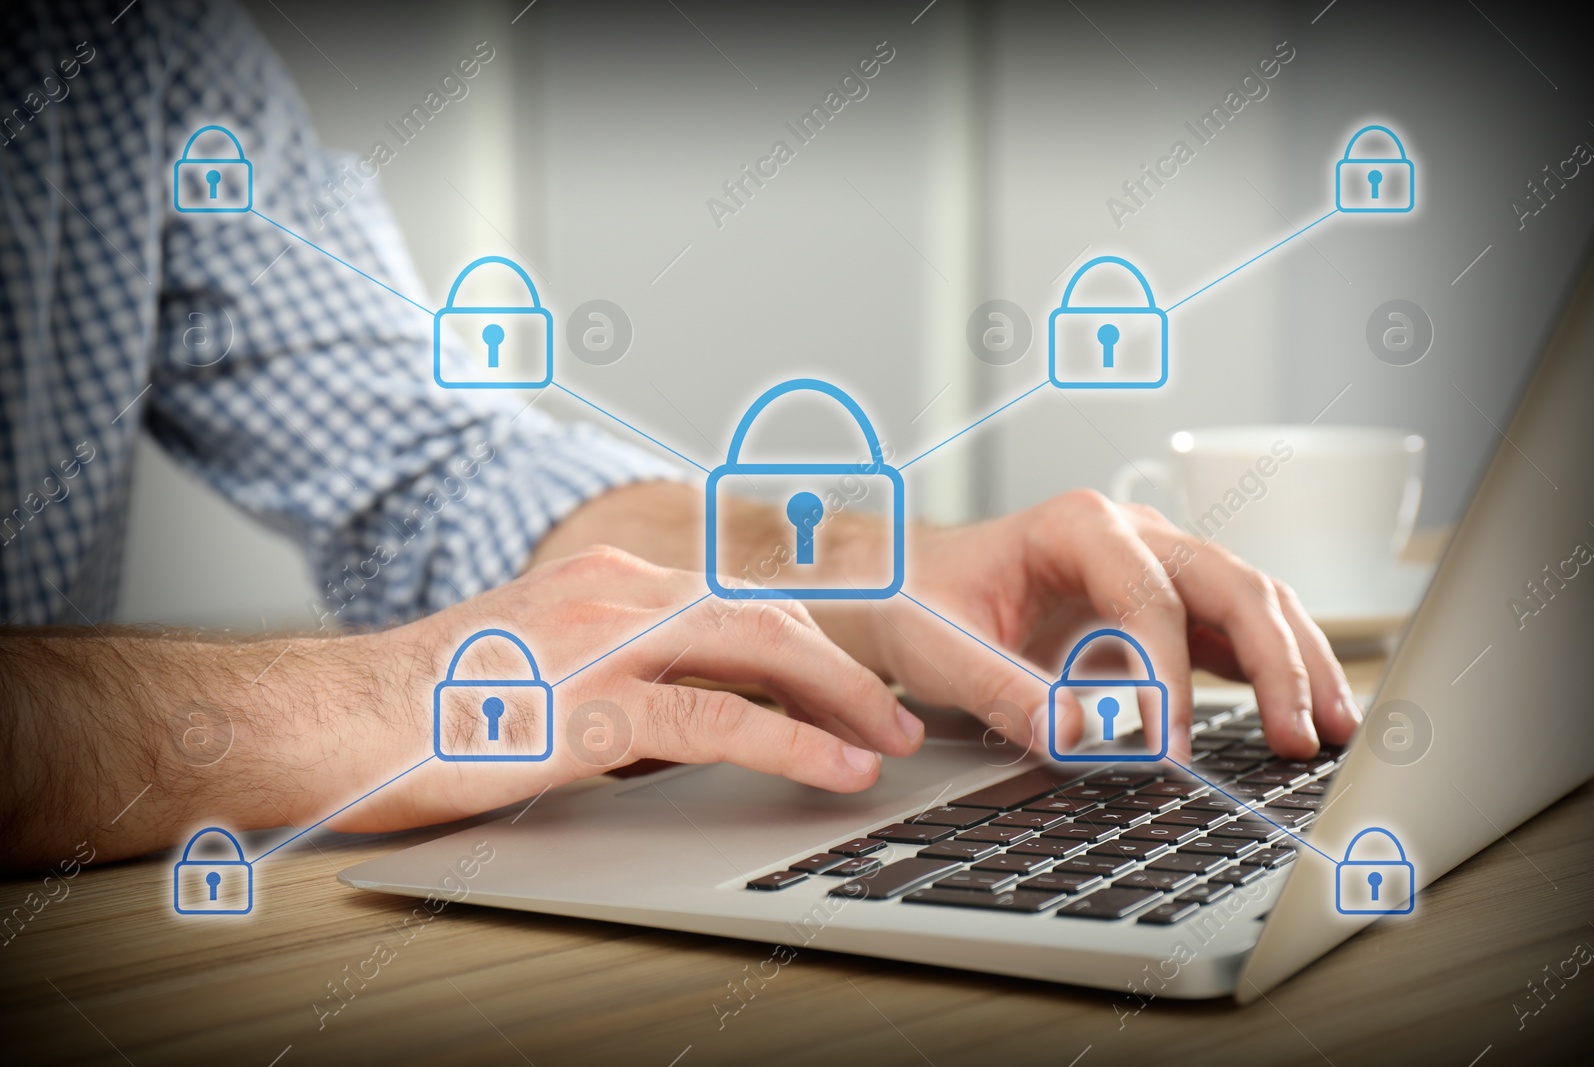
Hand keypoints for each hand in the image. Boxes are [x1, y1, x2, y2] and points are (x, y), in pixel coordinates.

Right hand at [319, 546, 923, 832]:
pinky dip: (793, 742)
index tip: (849, 680)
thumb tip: (693, 725)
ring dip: (840, 697)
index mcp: (605, 579)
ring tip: (889, 740)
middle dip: (844, 666)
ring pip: (759, 650)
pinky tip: (834, 768)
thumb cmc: (430, 707)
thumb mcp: (544, 672)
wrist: (336, 718)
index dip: (807, 640)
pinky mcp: (591, 706)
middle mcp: (615, 591)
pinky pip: (718, 719)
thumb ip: (624, 681)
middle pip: (766, 613)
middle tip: (895, 713)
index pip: (735, 598)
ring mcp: (606, 642)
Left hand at [858, 491, 1361, 761]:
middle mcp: (1131, 534)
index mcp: (1077, 526)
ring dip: (1298, 663)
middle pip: (1230, 584)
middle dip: (1274, 659)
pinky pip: (1235, 631)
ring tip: (1333, 730)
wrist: (911, 587)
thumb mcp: (940, 647)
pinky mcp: (1167, 604)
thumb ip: (1003, 689)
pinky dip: (1275, 671)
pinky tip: (1304, 717)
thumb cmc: (921, 602)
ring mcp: (1157, 565)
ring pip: (1253, 601)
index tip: (1171, 745)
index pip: (1148, 597)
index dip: (1167, 675)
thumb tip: (1079, 737)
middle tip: (1297, 737)